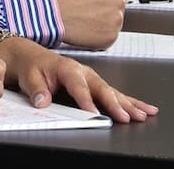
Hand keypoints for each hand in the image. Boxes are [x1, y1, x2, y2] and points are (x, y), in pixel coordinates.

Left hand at [0, 37, 157, 122]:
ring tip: (144, 114)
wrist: (32, 57)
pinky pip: (114, 93)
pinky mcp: (95, 83)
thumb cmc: (33, 67)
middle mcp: (83, 72)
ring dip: (129, 103)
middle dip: (115, 104)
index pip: (78, 86)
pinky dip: (130, 101)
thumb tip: (43, 101)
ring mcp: (91, 77)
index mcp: (67, 68)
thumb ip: (37, 90)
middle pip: (102, 89)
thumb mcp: (29, 78)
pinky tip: (143, 109)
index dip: (86, 100)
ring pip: (113, 91)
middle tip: (127, 117)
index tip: (92, 112)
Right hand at [49, 0, 125, 47]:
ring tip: (84, 20)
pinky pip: (108, 36)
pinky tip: (85, 30)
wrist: (49, 12)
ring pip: (113, 21)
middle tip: (87, 11)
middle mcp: (118, 1)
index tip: (96, 0)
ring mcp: (116, 20)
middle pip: (116, 6)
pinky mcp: (110, 37)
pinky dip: (98, 36)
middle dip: (104, 8)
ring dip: (102, 21)